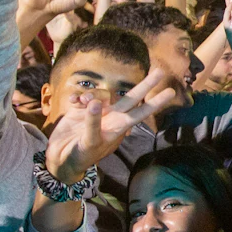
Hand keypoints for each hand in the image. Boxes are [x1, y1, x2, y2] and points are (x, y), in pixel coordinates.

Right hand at [45, 69, 176, 184]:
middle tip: (160, 71)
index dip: (155, 103)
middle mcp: (111, 117)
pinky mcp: (80, 109)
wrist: (60, 160)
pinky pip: (82, 96)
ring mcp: (96, 112)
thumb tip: (95, 104)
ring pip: (101, 94)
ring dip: (92, 94)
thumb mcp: (89, 143)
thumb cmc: (80, 157)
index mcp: (118, 127)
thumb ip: (93, 123)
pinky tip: (72, 101)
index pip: (140, 113)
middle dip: (145, 85)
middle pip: (131, 98)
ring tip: (81, 102)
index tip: (171, 92)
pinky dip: (77, 96)